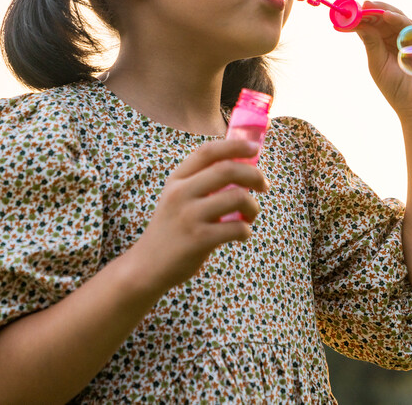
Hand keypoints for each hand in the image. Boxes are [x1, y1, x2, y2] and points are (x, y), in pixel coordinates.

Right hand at [128, 139, 269, 293]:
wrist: (147, 266)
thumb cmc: (172, 229)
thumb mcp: (177, 198)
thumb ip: (202, 182)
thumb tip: (243, 168)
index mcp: (177, 179)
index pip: (207, 151)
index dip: (235, 145)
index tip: (255, 148)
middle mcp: (180, 193)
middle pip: (227, 169)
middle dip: (254, 175)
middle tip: (263, 185)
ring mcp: (189, 216)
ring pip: (237, 197)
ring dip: (253, 206)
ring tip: (250, 216)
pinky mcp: (198, 239)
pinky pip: (237, 228)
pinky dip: (246, 231)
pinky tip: (241, 234)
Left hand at [353, 0, 411, 124]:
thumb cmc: (397, 88)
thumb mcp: (378, 64)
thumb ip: (370, 43)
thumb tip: (358, 24)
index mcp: (385, 44)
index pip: (372, 26)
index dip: (360, 18)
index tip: (346, 12)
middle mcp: (399, 38)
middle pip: (385, 18)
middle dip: (372, 10)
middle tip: (359, 4)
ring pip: (398, 17)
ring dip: (383, 10)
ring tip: (369, 6)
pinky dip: (399, 20)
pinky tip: (387, 16)